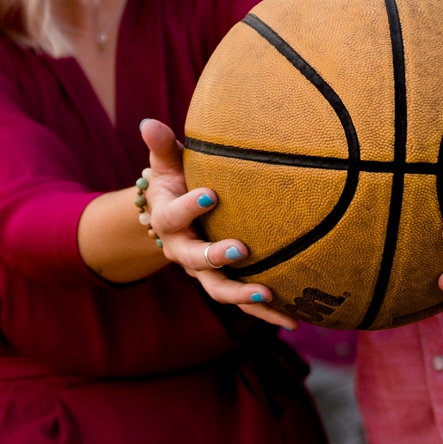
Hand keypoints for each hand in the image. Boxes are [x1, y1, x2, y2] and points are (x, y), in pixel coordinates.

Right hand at [139, 118, 299, 330]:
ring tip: (268, 294)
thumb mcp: (166, 163)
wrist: (171, 217)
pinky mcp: (223, 281)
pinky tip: (295, 320)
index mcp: (166, 219)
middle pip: (194, 259)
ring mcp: (202, 271)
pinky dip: (266, 313)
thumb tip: (147, 123)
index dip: (191, 206)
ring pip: (218, 288)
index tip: (211, 194)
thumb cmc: (174, 181)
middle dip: (215, 255)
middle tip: (240, 248)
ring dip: (241, 293)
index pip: (175, 214)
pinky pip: (244, 302)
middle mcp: (181, 249)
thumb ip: (161, 146)